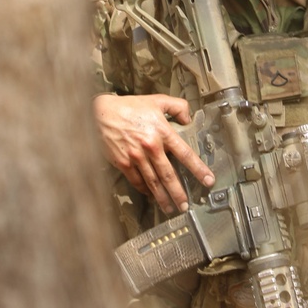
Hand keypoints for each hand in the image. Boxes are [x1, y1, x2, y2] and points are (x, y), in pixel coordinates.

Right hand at [93, 93, 213, 214]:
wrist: (100, 112)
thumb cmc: (129, 107)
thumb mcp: (157, 100)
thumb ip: (177, 107)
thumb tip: (189, 118)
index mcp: (162, 132)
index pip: (185, 154)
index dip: (198, 169)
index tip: (208, 180)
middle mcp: (151, 147)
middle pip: (169, 175)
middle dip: (179, 193)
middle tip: (186, 205)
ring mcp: (136, 157)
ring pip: (153, 182)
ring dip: (163, 197)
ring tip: (170, 207)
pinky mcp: (123, 162)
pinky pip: (137, 180)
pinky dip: (144, 189)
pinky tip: (151, 195)